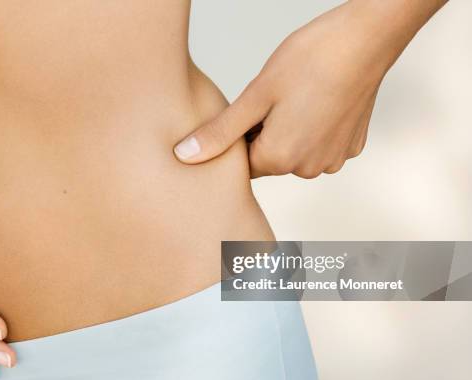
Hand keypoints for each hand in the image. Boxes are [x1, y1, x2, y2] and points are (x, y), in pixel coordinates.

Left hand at [174, 0, 446, 177]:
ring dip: (287, 132)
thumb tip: (184, 156)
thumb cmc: (312, 58)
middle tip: (270, 98)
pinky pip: (318, 145)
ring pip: (293, 153)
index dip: (238, 136)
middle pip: (268, 159)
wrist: (368, 37)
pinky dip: (312, 128)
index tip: (247, 109)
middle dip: (262, 134)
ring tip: (295, 97)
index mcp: (280, 158)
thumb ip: (220, 132)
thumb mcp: (256, 94)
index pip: (241, 163)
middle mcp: (308, 168)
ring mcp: (333, 159)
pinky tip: (316, 100)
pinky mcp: (351, 146)